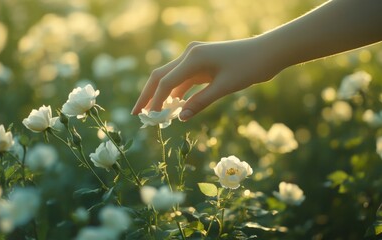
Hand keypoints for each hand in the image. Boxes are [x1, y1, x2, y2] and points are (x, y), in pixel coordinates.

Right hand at [131, 38, 284, 120]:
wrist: (268, 52)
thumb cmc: (249, 68)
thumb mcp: (224, 88)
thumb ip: (200, 102)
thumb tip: (180, 118)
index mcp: (193, 58)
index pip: (165, 83)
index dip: (155, 102)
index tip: (148, 119)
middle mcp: (189, 54)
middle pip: (160, 76)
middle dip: (147, 96)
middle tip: (136, 114)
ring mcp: (194, 57)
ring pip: (170, 78)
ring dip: (161, 95)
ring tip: (152, 114)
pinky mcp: (201, 62)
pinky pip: (183, 79)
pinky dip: (176, 93)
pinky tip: (174, 107)